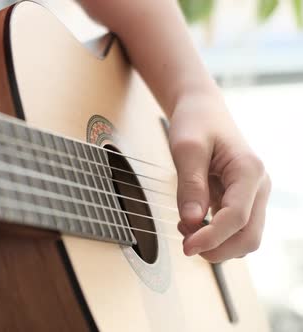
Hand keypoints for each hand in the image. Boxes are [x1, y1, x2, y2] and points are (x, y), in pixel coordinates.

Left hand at [169, 92, 270, 262]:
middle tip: (185, 244)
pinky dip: (216, 236)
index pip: (237, 218)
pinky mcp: (243, 200)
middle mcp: (259, 185)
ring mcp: (254, 194)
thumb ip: (189, 184)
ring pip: (246, 238)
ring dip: (217, 245)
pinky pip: (235, 229)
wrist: (203, 110)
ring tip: (186, 228)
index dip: (211, 238)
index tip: (186, 246)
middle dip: (218, 249)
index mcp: (248, 170)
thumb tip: (191, 221)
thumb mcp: (186, 148)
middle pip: (249, 237)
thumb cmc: (195, 123)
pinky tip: (192, 224)